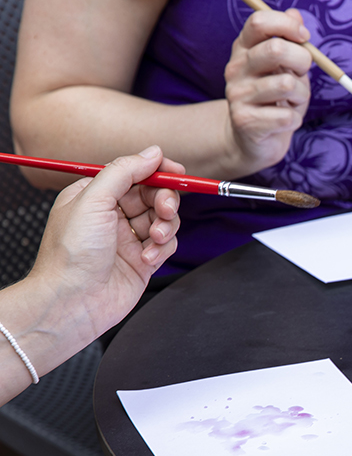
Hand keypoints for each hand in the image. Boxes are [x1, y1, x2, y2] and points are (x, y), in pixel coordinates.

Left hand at [29, 146, 181, 343]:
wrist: (71, 302)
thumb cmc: (70, 255)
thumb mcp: (92, 200)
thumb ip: (123, 172)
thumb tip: (152, 153)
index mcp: (95, 196)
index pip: (134, 174)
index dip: (158, 171)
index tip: (177, 172)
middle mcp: (113, 216)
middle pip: (154, 195)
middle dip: (164, 201)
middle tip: (164, 210)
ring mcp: (129, 239)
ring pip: (164, 220)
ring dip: (165, 226)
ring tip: (154, 238)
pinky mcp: (143, 261)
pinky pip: (166, 245)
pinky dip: (162, 249)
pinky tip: (147, 258)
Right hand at [224, 8, 311, 173]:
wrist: (254, 139)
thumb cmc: (276, 97)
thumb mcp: (286, 66)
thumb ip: (291, 41)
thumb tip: (296, 15)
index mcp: (244, 48)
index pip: (259, 22)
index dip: (287, 25)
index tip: (304, 37)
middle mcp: (235, 68)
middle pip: (276, 49)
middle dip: (303, 61)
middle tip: (302, 74)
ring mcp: (237, 95)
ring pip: (287, 84)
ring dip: (301, 95)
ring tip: (292, 102)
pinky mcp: (245, 121)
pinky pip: (287, 116)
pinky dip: (294, 119)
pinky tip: (283, 120)